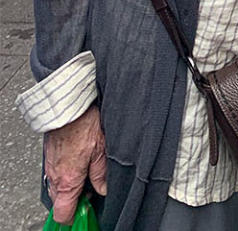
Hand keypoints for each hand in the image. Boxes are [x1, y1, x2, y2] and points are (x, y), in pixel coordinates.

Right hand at [44, 105, 106, 224]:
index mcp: (68, 180)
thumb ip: (101, 174)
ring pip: (57, 187)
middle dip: (74, 199)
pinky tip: (78, 160)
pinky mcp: (49, 156)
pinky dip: (64, 172)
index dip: (74, 216)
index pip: (63, 213)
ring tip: (85, 172)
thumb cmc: (84, 124)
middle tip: (90, 189)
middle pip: (59, 202)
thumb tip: (103, 189)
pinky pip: (54, 173)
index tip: (84, 211)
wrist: (68, 105)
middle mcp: (55, 177)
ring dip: (69, 185)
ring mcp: (50, 166)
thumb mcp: (101, 150)